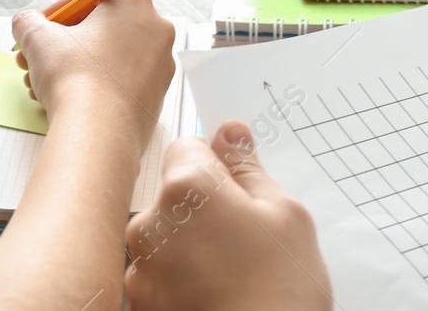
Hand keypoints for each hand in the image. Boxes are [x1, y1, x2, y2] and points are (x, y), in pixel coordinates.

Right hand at [13, 0, 175, 149]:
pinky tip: (67, 100)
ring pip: (108, 58)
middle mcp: (156, 30)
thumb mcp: (38, 38)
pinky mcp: (156, 97)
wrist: (97, 131)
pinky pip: (120, 83)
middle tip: (37, 56)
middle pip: (100, 29)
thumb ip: (28, 22)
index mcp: (134, 3)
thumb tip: (26, 23)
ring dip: (73, 67)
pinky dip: (94, 86)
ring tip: (43, 83)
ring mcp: (160, 66)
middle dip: (63, 44)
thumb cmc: (76, 77)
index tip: (41, 25)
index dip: (57, 12)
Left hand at [125, 121, 331, 310]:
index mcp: (187, 189)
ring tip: (233, 278)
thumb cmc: (280, 294)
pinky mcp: (141, 307)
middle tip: (247, 242)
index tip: (240, 188)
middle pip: (172, 196)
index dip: (218, 165)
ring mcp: (141, 271)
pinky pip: (159, 278)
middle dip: (203, 211)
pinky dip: (180, 284)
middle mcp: (151, 224)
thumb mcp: (286, 216)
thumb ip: (249, 168)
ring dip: (190, 249)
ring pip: (165, 240)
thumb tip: (231, 133)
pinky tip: (215, 299)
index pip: (188, 147)